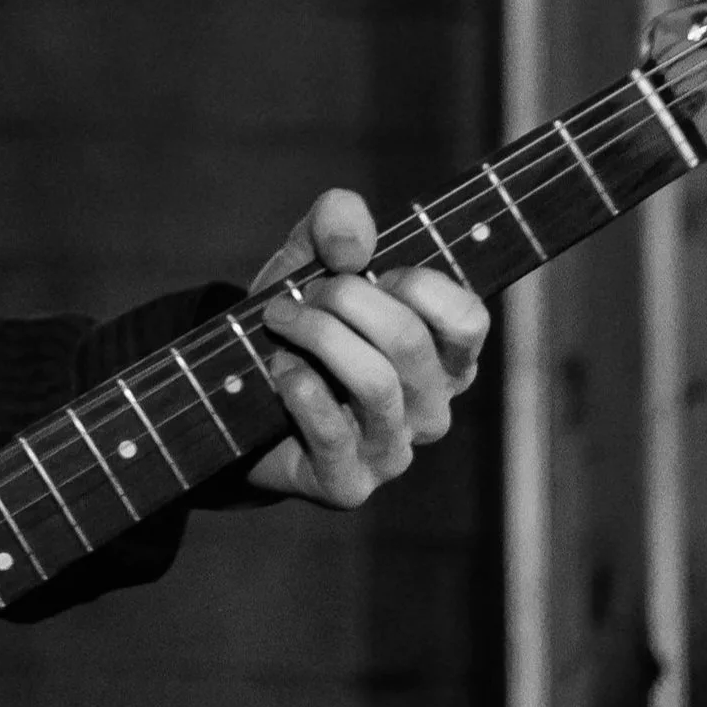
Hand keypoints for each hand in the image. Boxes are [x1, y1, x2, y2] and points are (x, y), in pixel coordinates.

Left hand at [242, 186, 487, 508]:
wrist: (238, 392)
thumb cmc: (298, 318)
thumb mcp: (312, 256)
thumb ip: (337, 223)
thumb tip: (351, 246)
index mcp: (446, 356)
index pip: (468, 319)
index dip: (414, 282)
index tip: (364, 268)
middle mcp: (432, 408)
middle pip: (408, 340)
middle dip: (344, 298)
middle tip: (303, 293)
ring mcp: (394, 452)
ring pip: (375, 383)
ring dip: (318, 336)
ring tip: (281, 320)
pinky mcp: (349, 484)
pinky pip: (335, 433)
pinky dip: (300, 388)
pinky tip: (279, 367)